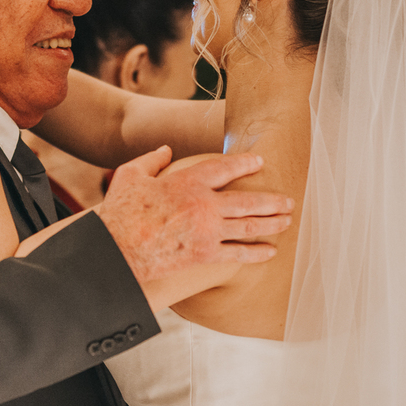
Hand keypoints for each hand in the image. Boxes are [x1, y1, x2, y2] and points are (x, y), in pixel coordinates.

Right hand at [98, 149, 293, 289]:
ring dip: (272, 223)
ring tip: (287, 220)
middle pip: (248, 200)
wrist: (117, 249)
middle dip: (272, 200)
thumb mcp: (130, 175)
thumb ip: (151, 160)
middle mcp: (204, 205)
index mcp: (188, 182)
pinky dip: (257, 252)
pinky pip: (238, 253)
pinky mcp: (205, 255)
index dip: (245, 163)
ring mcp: (208, 232)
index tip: (260, 162)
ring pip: (250, 226)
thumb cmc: (121, 211)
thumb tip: (166, 150)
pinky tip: (271, 251)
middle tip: (288, 200)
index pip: (225, 168)